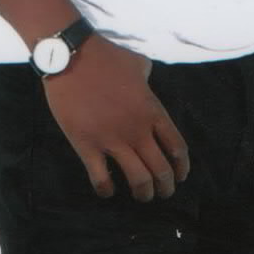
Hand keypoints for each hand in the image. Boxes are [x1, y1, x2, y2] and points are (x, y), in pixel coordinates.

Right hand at [42, 34, 189, 200]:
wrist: (72, 57)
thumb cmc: (106, 56)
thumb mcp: (138, 63)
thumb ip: (147, 76)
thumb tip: (147, 76)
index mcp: (153, 111)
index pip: (177, 148)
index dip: (181, 167)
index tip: (180, 176)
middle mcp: (138, 130)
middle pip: (161, 170)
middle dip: (166, 187)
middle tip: (163, 193)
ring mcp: (113, 140)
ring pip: (138, 179)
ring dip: (143, 193)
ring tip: (142, 197)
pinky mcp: (87, 146)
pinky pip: (101, 178)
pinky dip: (106, 190)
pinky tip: (108, 191)